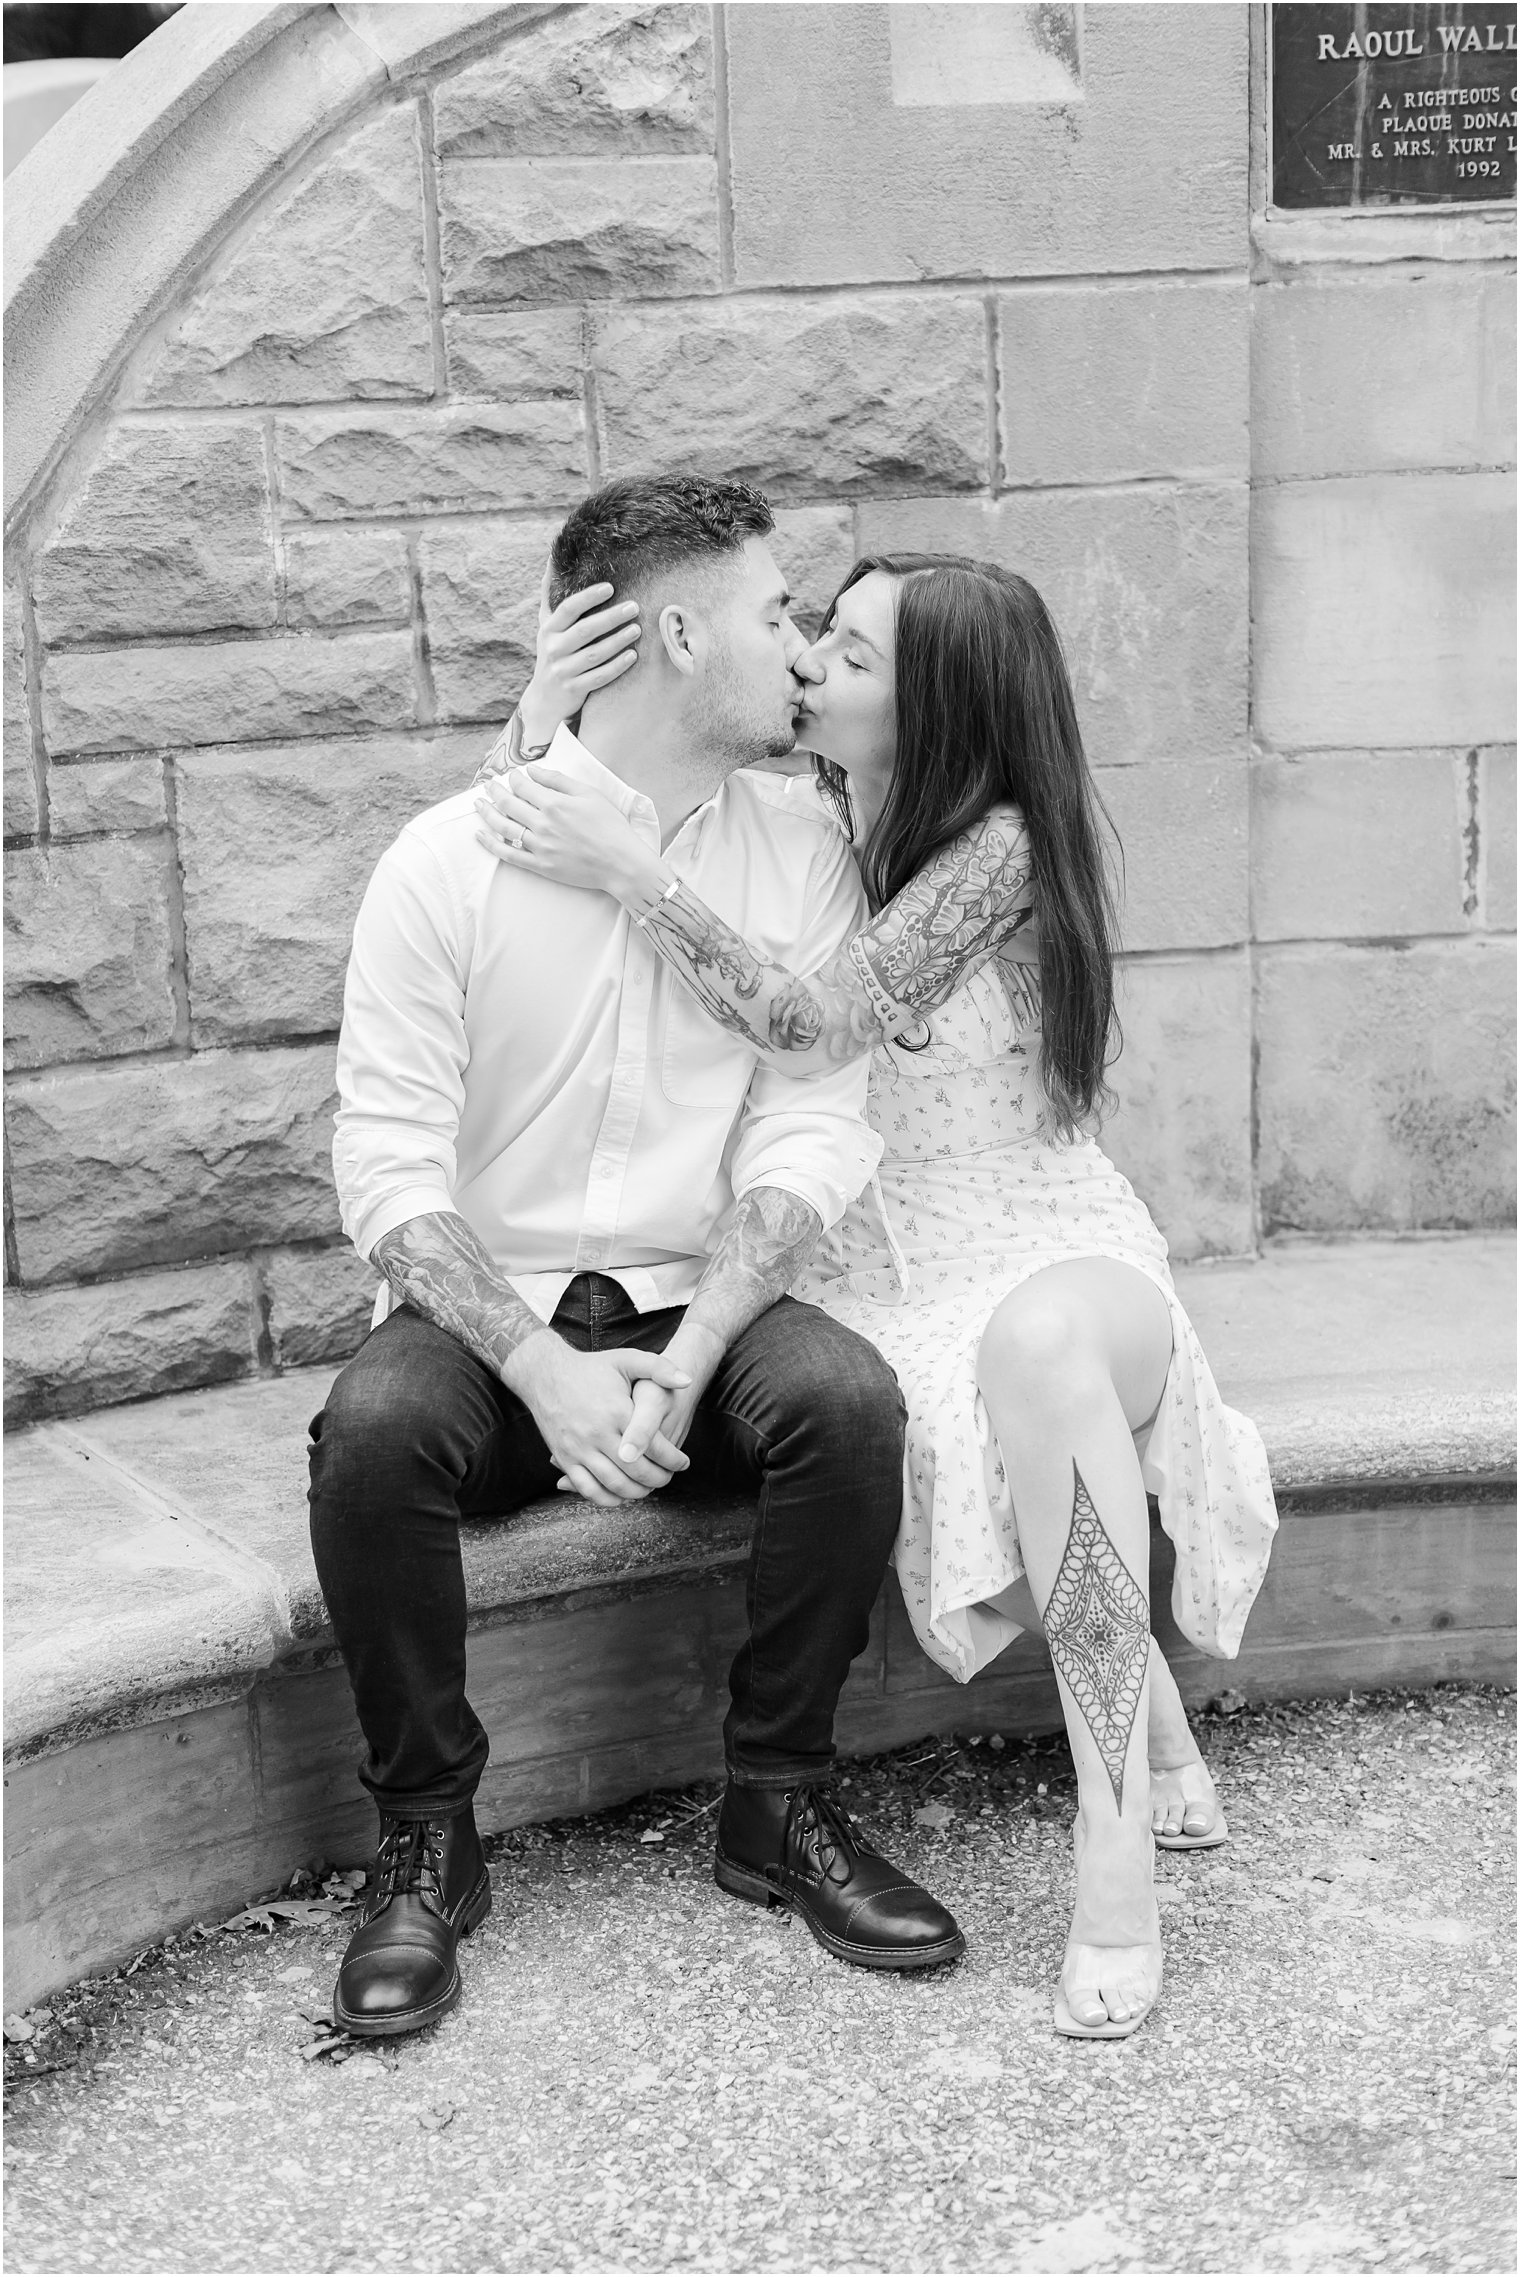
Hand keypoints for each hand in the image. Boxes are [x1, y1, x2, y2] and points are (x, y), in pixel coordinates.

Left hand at [475, 763, 660, 900]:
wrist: (621, 863)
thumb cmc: (610, 827)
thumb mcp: (589, 794)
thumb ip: (558, 780)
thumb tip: (533, 770)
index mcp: (555, 803)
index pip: (523, 786)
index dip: (514, 778)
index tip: (512, 776)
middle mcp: (543, 824)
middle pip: (508, 804)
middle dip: (495, 792)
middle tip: (488, 786)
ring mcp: (539, 846)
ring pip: (504, 827)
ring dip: (487, 814)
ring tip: (478, 805)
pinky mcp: (540, 866)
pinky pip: (509, 854)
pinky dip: (491, 844)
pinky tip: (480, 835)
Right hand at [508, 1337, 691, 1504]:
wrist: (545, 1374)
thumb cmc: (590, 1367)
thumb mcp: (626, 1359)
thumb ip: (659, 1368)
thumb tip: (687, 1381)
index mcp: (616, 1411)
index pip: (653, 1446)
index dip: (673, 1459)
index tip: (683, 1462)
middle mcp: (597, 1433)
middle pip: (636, 1470)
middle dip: (658, 1479)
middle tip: (668, 1477)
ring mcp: (578, 1448)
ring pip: (614, 1484)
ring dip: (636, 1492)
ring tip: (649, 1487)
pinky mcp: (564, 1458)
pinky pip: (587, 1489)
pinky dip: (607, 1499)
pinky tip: (621, 1495)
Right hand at [519, 567, 640, 748]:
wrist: (544, 699)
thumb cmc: (552, 654)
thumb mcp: (546, 626)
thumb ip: (550, 596)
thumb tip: (552, 558)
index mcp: (548, 629)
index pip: (568, 609)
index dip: (588, 597)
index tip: (610, 587)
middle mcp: (553, 649)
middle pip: (584, 630)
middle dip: (610, 617)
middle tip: (634, 607)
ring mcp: (563, 670)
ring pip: (594, 654)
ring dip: (617, 641)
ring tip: (637, 629)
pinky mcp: (574, 689)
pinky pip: (599, 677)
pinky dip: (616, 667)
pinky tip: (633, 656)